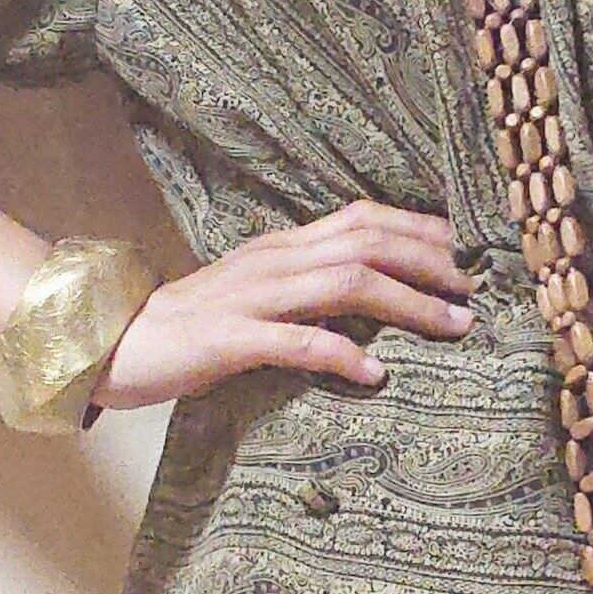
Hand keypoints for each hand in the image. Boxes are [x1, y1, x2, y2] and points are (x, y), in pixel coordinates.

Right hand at [90, 200, 475, 407]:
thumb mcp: (259, 294)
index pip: (364, 219)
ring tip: (454, 326)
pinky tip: (375, 374)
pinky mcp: (230, 339)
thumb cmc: (194, 328)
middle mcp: (274, 261)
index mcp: (283, 247)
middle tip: (480, 289)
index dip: (422, 229)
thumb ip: (310, 288)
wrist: (112, 342)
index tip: (473, 251)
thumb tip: (375, 294)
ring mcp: (252, 298)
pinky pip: (296, 341)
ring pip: (345, 283)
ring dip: (409, 303)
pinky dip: (342, 353)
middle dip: (432, 261)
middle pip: (367, 241)